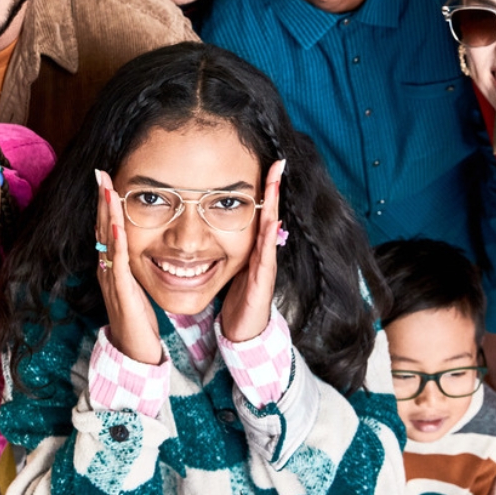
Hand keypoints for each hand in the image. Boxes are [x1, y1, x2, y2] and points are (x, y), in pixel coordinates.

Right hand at [95, 170, 160, 363]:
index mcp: (112, 267)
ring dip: (106, 213)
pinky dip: (116, 241)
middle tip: (100, 172)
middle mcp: (107, 270)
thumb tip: (139, 250)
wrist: (134, 354)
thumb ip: (134, 269)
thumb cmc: (139, 322)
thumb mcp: (136, 288)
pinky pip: (118, 262)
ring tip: (106, 188)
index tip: (106, 179)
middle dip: (101, 199)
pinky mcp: (121, 292)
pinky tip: (117, 224)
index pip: (106, 228)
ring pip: (106, 240)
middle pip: (101, 228)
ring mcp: (111, 280)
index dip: (105, 204)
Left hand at [219, 160, 283, 341]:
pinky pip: (266, 254)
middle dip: (274, 189)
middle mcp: (263, 252)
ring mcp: (265, 265)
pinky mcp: (262, 280)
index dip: (264, 190)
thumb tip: (217, 229)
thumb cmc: (238, 299)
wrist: (244, 331)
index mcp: (253, 248)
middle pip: (269, 214)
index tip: (268, 164)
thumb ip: (228, 249)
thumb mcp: (231, 268)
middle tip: (278, 163)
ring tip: (276, 181)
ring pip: (270, 229)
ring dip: (274, 205)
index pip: (259, 213)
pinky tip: (272, 220)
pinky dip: (269, 236)